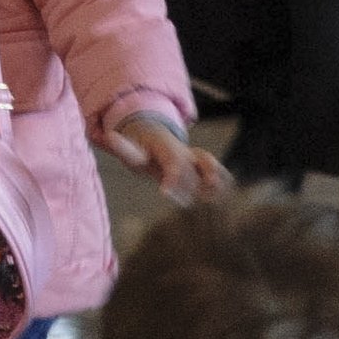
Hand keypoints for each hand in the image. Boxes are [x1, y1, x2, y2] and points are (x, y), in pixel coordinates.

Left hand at [101, 112, 231, 204]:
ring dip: (213, 177)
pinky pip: (215, 167)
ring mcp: (193, 155)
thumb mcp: (130, 149)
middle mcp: (182, 150)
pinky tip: (228, 194)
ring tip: (217, 198)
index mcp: (166, 148)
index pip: (173, 162)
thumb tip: (110, 136)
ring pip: (207, 162)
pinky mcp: (200, 162)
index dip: (172, 177)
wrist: (155, 136)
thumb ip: (124, 147)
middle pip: (191, 167)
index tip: (165, 193)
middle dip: (190, 184)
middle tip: (184, 203)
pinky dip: (223, 178)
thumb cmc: (141, 147)